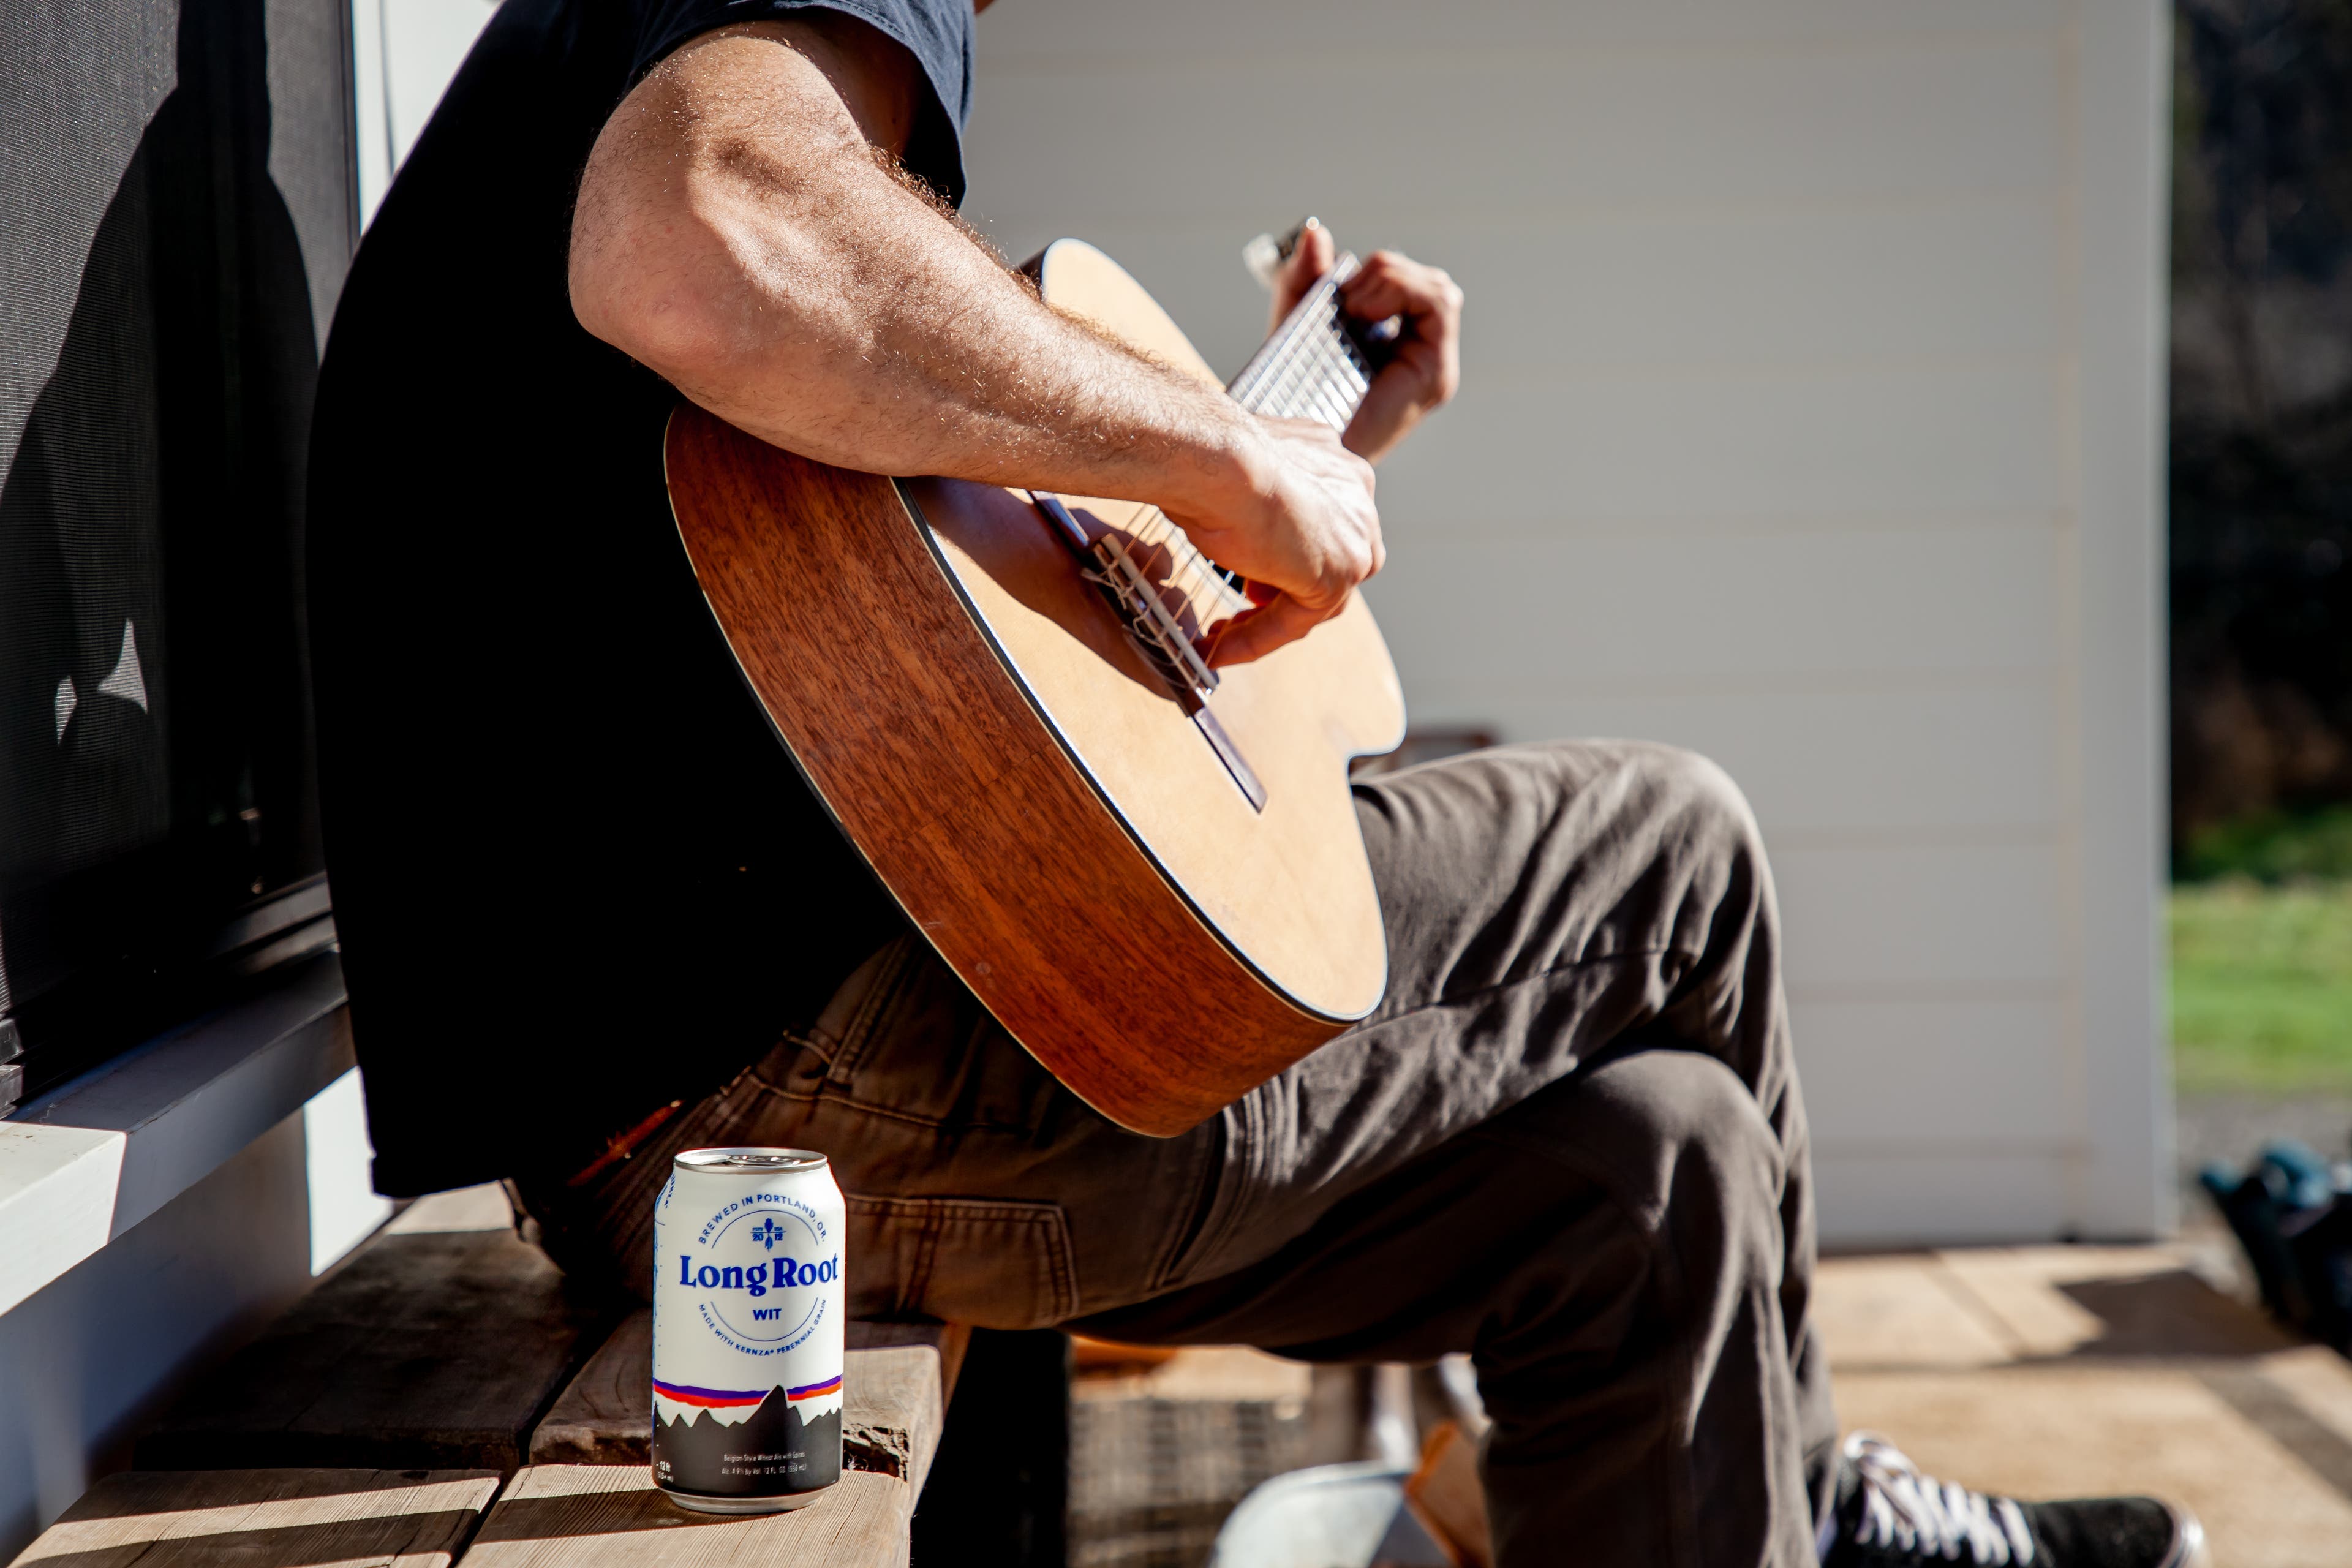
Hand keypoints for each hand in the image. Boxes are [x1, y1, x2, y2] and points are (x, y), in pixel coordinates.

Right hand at [1164, 415, 1382, 666]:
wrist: (1214, 457)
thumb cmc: (1207, 454)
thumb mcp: (1239, 473)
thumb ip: (1255, 495)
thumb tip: (1235, 519)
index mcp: (1334, 463)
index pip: (1320, 525)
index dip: (1284, 555)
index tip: (1248, 577)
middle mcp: (1356, 493)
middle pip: (1327, 561)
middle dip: (1284, 589)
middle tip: (1241, 603)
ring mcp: (1355, 534)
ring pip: (1316, 596)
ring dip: (1268, 621)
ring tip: (1221, 636)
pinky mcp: (1340, 574)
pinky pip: (1297, 621)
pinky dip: (1257, 639)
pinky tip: (1217, 649)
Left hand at [1269, 220, 1461, 463]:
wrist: (1292, 446)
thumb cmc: (1291, 396)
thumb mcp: (1294, 321)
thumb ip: (1304, 277)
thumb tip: (1317, 231)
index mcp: (1399, 345)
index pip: (1414, 285)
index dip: (1380, 273)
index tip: (1341, 293)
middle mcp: (1424, 356)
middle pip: (1431, 282)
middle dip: (1386, 273)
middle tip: (1346, 300)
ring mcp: (1434, 367)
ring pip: (1440, 288)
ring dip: (1392, 280)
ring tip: (1354, 308)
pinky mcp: (1436, 377)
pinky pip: (1440, 305)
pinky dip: (1401, 291)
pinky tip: (1365, 312)